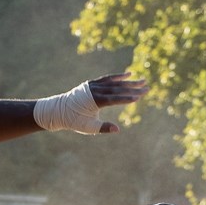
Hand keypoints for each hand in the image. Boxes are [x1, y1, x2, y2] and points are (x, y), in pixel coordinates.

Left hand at [33, 73, 147, 134]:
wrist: (58, 110)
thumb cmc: (74, 121)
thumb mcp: (88, 127)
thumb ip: (103, 128)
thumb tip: (118, 129)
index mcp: (94, 101)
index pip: (115, 99)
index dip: (127, 98)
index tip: (139, 97)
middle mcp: (95, 90)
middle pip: (118, 88)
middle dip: (133, 88)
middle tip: (147, 87)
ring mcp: (93, 85)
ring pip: (114, 82)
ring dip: (129, 81)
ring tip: (142, 80)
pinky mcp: (92, 83)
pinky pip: (107, 79)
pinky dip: (118, 77)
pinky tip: (128, 75)